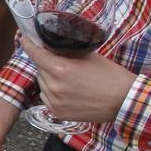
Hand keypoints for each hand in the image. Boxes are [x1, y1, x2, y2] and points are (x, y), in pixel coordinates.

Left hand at [21, 37, 135, 122]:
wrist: (125, 101)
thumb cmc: (111, 77)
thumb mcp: (88, 56)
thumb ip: (66, 51)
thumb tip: (51, 46)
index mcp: (60, 69)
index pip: (35, 53)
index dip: (28, 44)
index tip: (25, 38)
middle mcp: (54, 86)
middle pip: (39, 68)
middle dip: (45, 62)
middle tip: (58, 60)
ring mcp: (54, 101)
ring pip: (42, 83)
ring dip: (49, 77)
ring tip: (68, 78)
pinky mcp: (57, 113)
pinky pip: (46, 97)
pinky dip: (52, 92)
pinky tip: (67, 90)